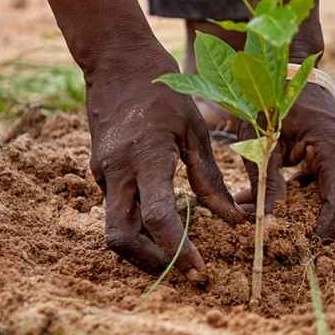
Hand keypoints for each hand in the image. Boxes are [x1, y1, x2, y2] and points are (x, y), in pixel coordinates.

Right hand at [86, 48, 244, 279]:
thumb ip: (209, 179)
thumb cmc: (162, 91)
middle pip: (121, 238)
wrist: (115, 61)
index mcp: (146, 158)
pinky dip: (139, 227)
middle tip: (183, 273)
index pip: (158, 218)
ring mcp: (103, 174)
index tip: (200, 269)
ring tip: (178, 256)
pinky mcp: (101, 174)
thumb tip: (233, 221)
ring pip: (115, 230)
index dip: (178, 250)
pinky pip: (117, 210)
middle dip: (150, 263)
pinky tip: (164, 226)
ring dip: (143, 249)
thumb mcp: (194, 130)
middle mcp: (117, 172)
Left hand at [236, 83, 334, 238]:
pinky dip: (309, 197)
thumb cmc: (271, 100)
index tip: (305, 247)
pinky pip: (334, 185)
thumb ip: (267, 182)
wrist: (290, 72)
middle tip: (281, 237)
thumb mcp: (261, 140)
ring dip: (308, 211)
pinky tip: (279, 199)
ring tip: (271, 216)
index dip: (327, 230)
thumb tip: (266, 222)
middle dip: (314, 224)